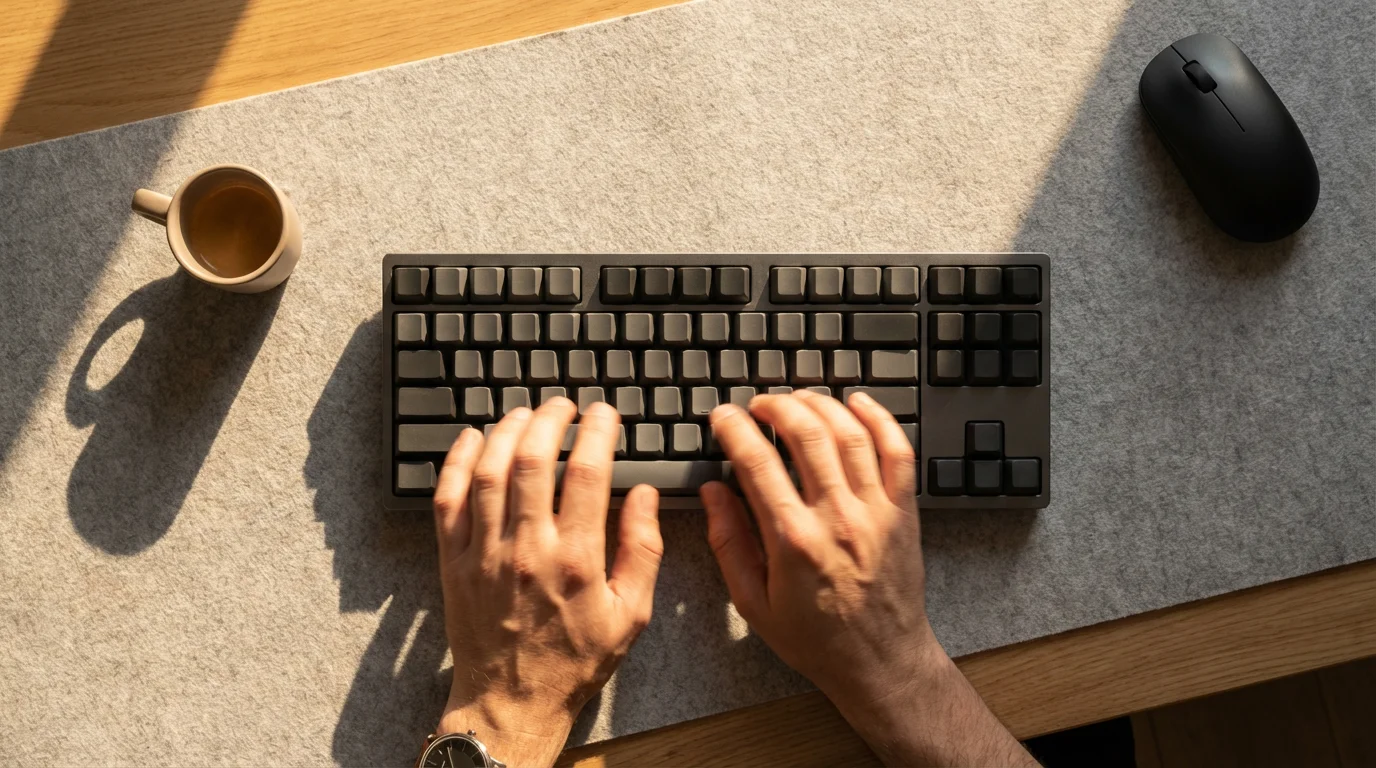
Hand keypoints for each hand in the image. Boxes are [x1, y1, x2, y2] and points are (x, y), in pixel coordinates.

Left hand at [430, 399, 662, 767]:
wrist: (512, 702)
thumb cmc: (573, 661)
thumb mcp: (631, 613)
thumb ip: (642, 550)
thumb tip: (644, 496)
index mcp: (577, 560)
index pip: (590, 473)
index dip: (598, 431)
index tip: (604, 415)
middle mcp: (527, 549)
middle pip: (535, 459)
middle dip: (552, 418)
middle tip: (564, 406)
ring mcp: (484, 553)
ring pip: (490, 470)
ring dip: (508, 431)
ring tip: (525, 414)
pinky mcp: (453, 561)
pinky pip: (447, 498)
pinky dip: (456, 461)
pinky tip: (473, 440)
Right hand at [702, 390, 1034, 766]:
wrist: (879, 662)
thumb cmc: (815, 638)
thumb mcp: (752, 602)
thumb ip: (729, 542)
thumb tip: (712, 493)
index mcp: (793, 541)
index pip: (757, 463)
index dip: (735, 429)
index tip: (723, 417)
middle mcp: (837, 518)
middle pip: (806, 435)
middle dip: (777, 406)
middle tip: (759, 404)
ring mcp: (875, 512)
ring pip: (850, 434)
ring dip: (821, 406)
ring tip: (798, 399)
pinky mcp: (904, 512)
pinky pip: (898, 451)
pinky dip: (879, 418)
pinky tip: (858, 403)